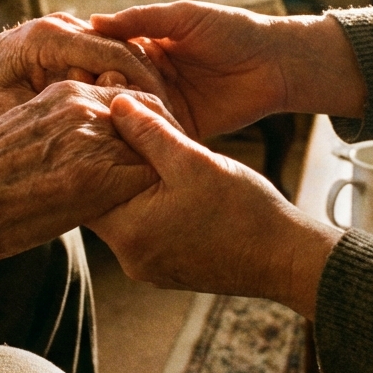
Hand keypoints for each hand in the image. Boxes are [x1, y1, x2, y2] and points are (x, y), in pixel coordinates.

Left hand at [0, 13, 172, 127]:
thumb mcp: (10, 110)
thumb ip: (53, 111)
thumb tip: (97, 133)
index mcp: (49, 36)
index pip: (115, 55)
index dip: (146, 87)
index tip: (167, 118)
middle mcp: (61, 25)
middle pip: (124, 51)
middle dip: (151, 86)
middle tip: (175, 122)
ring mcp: (65, 29)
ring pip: (119, 54)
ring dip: (140, 85)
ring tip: (161, 121)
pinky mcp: (67, 40)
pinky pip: (104, 58)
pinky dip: (122, 83)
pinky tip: (136, 115)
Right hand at [0, 81, 177, 286]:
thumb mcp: (22, 136)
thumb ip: (59, 135)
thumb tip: (79, 158)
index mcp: (62, 92)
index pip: (126, 95)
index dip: (146, 120)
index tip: (159, 143)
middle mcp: (81, 104)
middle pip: (148, 111)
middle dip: (165, 135)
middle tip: (181, 164)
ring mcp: (91, 137)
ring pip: (154, 142)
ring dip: (166, 163)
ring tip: (183, 188)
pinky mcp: (97, 175)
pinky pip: (148, 175)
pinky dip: (160, 190)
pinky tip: (165, 208)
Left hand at [88, 96, 342, 319]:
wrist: (286, 260)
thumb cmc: (244, 212)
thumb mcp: (194, 161)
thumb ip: (150, 132)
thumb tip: (115, 103)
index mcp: (129, 233)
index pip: (86, 188)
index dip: (93, 151)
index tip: (103, 123)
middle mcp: (131, 258)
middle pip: (104, 202)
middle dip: (115, 166)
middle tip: (126, 131)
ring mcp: (150, 267)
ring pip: (128, 215)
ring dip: (136, 185)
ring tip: (152, 152)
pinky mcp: (169, 269)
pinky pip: (148, 230)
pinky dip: (153, 205)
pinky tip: (172, 182)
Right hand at [91, 2, 363, 138]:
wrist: (275, 62)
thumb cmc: (232, 29)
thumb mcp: (182, 17)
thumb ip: (140, 20)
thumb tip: (92, 21)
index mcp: (147, 48)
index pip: (107, 58)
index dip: (87, 64)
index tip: (64, 71)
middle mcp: (151, 78)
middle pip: (114, 90)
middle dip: (95, 98)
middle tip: (71, 106)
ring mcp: (166, 105)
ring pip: (131, 116)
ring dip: (114, 122)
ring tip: (87, 130)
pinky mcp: (183, 129)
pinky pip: (157, 137)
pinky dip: (141, 140)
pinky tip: (118, 147)